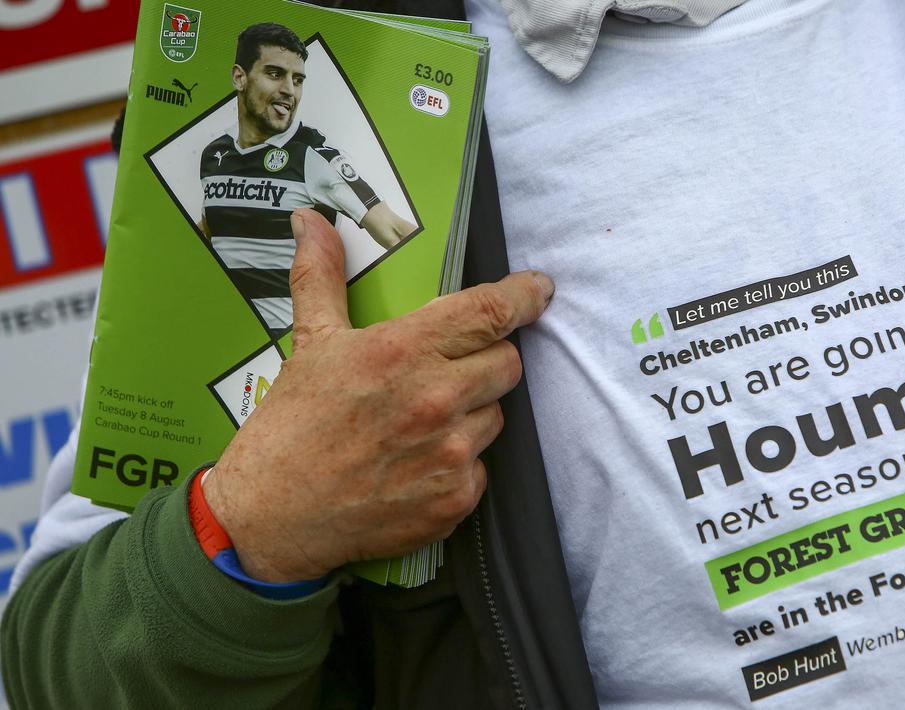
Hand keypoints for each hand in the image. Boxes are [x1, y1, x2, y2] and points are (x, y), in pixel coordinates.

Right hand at [204, 209, 552, 582]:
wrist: (271, 517)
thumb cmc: (290, 429)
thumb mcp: (310, 343)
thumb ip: (322, 276)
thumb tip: (311, 221)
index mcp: (403, 352)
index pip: (492, 311)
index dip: (525, 296)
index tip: (538, 290)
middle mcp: (435, 400)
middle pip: (507, 363)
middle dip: (485, 360)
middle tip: (446, 372)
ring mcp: (449, 454)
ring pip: (496, 415)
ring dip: (472, 413)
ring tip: (420, 422)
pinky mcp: (455, 500)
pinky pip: (483, 466)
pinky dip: (459, 463)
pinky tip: (417, 463)